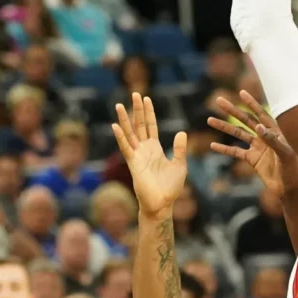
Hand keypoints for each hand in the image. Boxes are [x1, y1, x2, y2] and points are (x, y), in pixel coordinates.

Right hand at [111, 93, 187, 214]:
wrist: (163, 203)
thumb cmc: (170, 187)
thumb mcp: (180, 164)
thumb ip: (179, 148)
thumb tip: (181, 132)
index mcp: (155, 148)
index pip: (150, 126)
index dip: (148, 112)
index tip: (146, 98)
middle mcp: (144, 149)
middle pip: (139, 125)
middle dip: (137, 110)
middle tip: (134, 93)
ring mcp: (137, 155)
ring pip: (130, 133)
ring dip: (124, 120)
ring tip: (120, 105)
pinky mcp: (133, 164)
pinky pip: (126, 148)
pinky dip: (121, 137)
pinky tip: (115, 126)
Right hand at [207, 90, 297, 197]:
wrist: (290, 189)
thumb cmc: (293, 170)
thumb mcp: (285, 154)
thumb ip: (272, 140)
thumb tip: (257, 126)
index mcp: (275, 131)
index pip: (261, 114)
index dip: (251, 103)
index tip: (241, 93)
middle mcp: (265, 137)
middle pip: (245, 120)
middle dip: (232, 110)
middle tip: (219, 100)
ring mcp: (258, 148)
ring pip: (237, 134)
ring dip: (224, 127)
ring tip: (210, 120)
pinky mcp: (252, 160)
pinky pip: (235, 152)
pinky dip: (224, 149)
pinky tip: (213, 145)